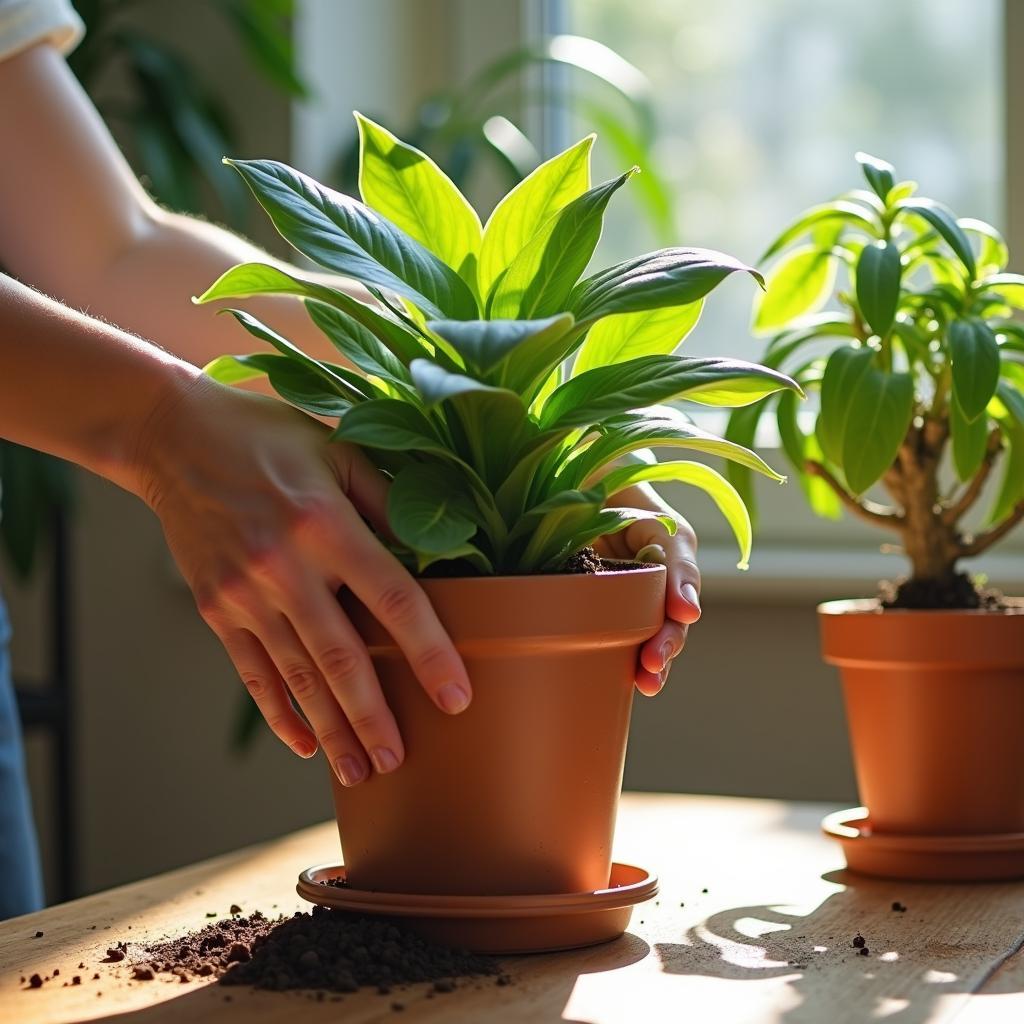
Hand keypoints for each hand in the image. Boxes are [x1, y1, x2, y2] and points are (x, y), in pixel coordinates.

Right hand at [130, 374, 471, 784]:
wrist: (171, 437)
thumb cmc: (267, 437)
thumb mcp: (338, 449)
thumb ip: (387, 503)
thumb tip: (438, 551)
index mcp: (325, 523)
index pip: (393, 599)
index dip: (429, 652)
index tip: (456, 697)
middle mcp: (283, 566)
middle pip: (340, 657)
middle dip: (373, 717)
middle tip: (399, 761)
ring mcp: (243, 593)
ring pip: (296, 676)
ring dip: (331, 730)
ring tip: (360, 772)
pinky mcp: (216, 607)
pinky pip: (252, 671)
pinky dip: (279, 711)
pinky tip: (303, 744)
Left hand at [593, 484, 700, 694]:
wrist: (577, 492)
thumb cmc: (600, 486)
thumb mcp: (614, 493)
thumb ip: (617, 512)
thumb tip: (638, 564)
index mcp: (668, 538)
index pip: (680, 566)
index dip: (681, 589)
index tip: (684, 613)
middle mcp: (661, 571)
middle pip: (673, 612)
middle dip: (667, 640)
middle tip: (653, 661)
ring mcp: (641, 593)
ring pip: (657, 631)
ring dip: (656, 660)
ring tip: (647, 682)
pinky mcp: (616, 610)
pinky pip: (629, 637)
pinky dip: (631, 662)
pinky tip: (630, 684)